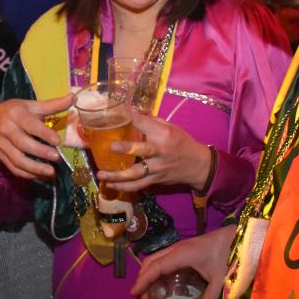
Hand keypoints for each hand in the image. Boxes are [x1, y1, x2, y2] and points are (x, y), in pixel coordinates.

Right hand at [0, 94, 72, 179]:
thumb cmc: (14, 112)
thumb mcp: (31, 105)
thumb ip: (52, 105)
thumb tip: (73, 98)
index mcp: (16, 114)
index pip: (30, 125)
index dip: (44, 133)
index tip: (57, 141)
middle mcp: (7, 130)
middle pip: (23, 144)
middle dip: (40, 152)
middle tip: (57, 157)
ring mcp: (2, 145)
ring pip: (17, 159)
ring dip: (34, 168)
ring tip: (51, 172)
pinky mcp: (1, 156)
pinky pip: (13, 168)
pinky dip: (27, 174)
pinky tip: (40, 176)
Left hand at [98, 112, 212, 191]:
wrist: (198, 165)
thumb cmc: (182, 142)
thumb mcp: (171, 127)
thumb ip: (150, 121)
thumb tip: (131, 112)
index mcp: (163, 135)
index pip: (144, 124)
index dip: (131, 117)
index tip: (117, 112)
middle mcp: (160, 152)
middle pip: (141, 150)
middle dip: (126, 149)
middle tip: (111, 147)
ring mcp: (157, 168)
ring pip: (136, 174)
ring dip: (117, 176)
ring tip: (101, 174)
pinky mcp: (155, 180)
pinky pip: (138, 186)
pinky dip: (123, 187)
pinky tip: (110, 185)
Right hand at [132, 224, 233, 298]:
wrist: (237, 236)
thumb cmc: (227, 254)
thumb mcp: (220, 278)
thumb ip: (211, 298)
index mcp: (182, 255)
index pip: (156, 267)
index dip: (143, 280)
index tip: (134, 293)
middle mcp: (176, 249)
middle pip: (151, 261)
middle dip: (143, 278)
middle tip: (141, 297)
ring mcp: (180, 247)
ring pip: (156, 258)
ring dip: (149, 274)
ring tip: (150, 293)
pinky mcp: (185, 248)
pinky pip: (165, 258)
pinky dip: (158, 270)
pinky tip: (164, 283)